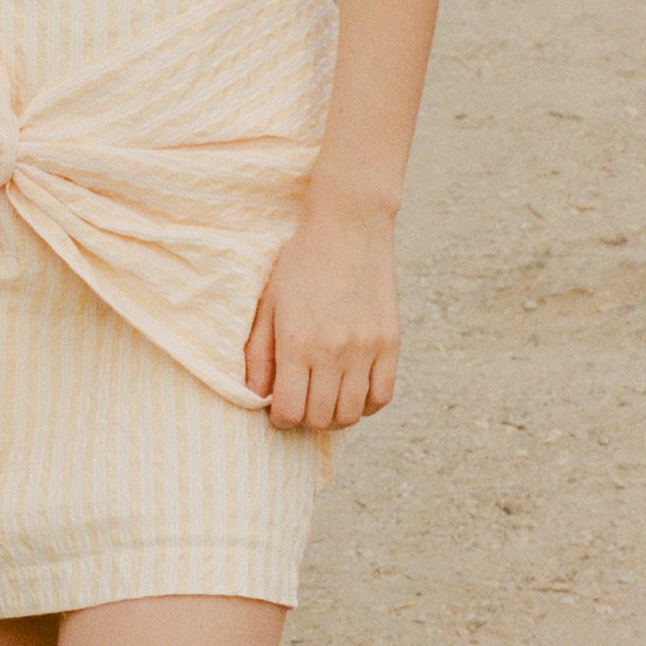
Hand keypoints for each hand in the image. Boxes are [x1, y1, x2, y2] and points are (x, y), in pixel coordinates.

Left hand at [245, 204, 399, 430]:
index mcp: (297, 342)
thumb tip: (255, 396)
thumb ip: (259, 354)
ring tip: (325, 399)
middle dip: (305, 419)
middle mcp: (333, 350)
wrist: (348, 226)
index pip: (290, 411)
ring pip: (351, 413)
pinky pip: (382, 396)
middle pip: (320, 418)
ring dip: (334, 416)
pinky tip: (352, 391)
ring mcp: (365, 348)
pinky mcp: (390, 342)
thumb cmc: (301, 263)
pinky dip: (366, 404)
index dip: (281, 418)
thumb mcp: (269, 303)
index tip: (279, 407)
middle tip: (302, 402)